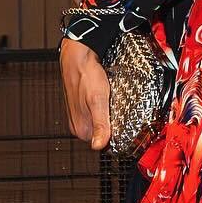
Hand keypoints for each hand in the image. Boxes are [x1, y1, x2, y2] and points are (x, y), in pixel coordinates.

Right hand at [59, 35, 112, 150]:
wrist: (78, 56)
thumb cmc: (86, 75)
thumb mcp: (98, 101)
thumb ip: (99, 125)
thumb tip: (98, 145)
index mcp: (81, 129)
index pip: (105, 142)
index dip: (116, 133)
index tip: (123, 123)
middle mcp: (78, 125)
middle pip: (103, 132)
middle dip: (113, 123)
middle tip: (118, 108)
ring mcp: (79, 115)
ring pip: (101, 121)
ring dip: (109, 114)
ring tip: (113, 102)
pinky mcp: (81, 106)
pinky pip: (97, 112)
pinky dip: (104, 107)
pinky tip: (106, 98)